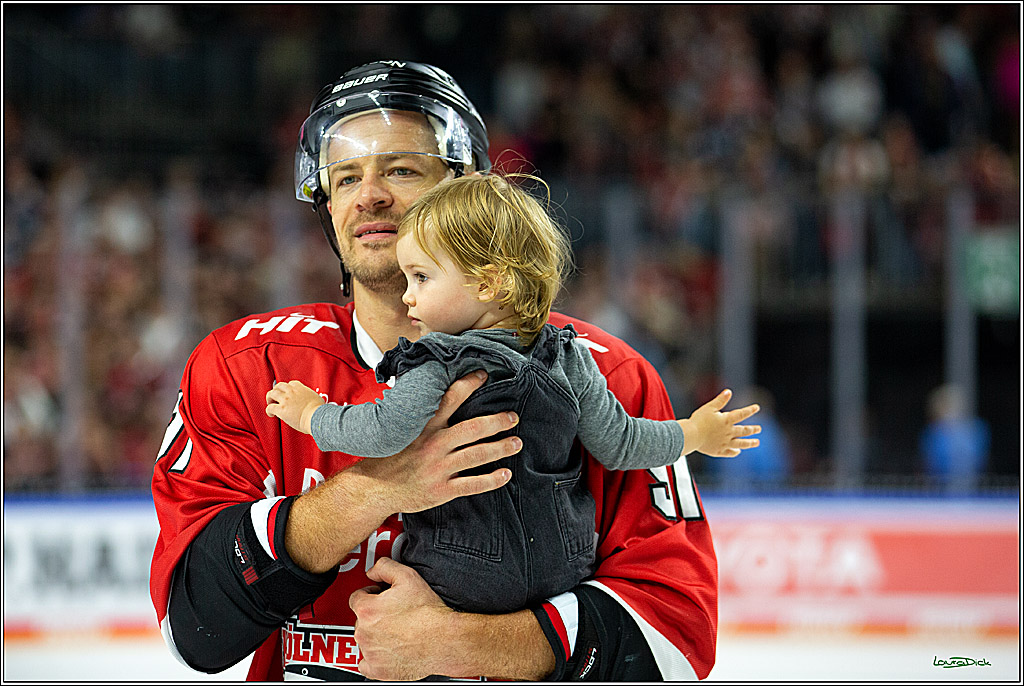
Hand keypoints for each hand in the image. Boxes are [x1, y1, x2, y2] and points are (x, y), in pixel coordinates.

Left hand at [265, 380, 323, 434]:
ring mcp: (285, 400)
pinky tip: (271, 414)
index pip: (290, 384)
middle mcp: (291, 392)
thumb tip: (313, 401)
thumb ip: (311, 397)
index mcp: (300, 388)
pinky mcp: (281, 410)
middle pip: (279, 386)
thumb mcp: (316, 398)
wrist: (316, 417)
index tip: (287, 393)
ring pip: (271, 394)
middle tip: (275, 397)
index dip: (287, 388)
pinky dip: (269, 410)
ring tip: (270, 403)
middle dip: (276, 390)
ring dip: (269, 398)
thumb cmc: (319, 411)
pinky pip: (270, 407)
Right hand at [346, 370, 520, 515]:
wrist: (374, 489)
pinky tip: (505, 474)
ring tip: (516, 443)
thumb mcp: (399, 430)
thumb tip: (432, 393)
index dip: (469, 384)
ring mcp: (439, 468)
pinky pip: (473, 484)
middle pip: (474, 428)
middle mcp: (434, 444)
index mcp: (424, 427)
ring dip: (501, 448)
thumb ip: (420, 417)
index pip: (450, 398)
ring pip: (478, 455)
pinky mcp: (442, 489)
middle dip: (498, 421)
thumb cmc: (388, 457)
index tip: (484, 375)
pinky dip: (492, 480)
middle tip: (513, 417)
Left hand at [349, 558, 454, 679]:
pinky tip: (388, 649)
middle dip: (374, 615)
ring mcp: (369, 652)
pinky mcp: (378, 669)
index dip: (370, 595)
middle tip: (393, 614)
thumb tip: (373, 571)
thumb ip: (384, 567)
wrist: (444, 640)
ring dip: (375, 635)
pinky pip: (365, 664)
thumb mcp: (408, 577)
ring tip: (396, 630)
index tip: (380, 598)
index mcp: (367, 609)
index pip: (357, 598)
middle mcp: (364, 632)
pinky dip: (373, 658)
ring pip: (364, 640)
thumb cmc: (428, 613)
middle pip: (361, 619)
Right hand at [678, 388, 760, 456]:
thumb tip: (729, 391)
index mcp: (726, 420)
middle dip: (753, 429)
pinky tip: (738, 451)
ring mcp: (725, 443)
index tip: (757, 408)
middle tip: (759, 429)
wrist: (691, 436)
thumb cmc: (698, 420)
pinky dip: (735, 452)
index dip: (750, 410)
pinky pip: (730, 452)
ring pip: (740, 443)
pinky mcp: (718, 451)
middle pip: (744, 430)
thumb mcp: (709, 407)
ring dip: (750, 443)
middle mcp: (728, 432)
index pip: (741, 414)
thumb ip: (720, 400)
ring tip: (756, 443)